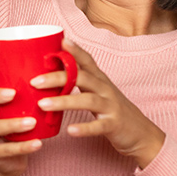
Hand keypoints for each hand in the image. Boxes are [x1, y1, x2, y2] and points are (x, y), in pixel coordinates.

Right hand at [0, 65, 41, 175]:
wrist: (9, 159)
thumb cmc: (15, 122)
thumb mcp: (16, 105)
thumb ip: (27, 87)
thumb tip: (56, 61)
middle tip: (13, 93)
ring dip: (11, 124)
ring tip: (31, 122)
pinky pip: (5, 150)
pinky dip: (23, 147)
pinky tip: (38, 143)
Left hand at [32, 39, 164, 168]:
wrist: (142, 135)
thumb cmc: (113, 111)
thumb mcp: (98, 92)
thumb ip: (80, 82)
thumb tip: (50, 74)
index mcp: (100, 80)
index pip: (87, 61)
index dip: (75, 50)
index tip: (61, 40)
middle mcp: (106, 89)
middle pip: (82, 77)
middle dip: (57, 77)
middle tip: (34, 81)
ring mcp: (112, 106)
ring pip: (88, 100)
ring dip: (64, 101)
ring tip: (42, 104)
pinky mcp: (115, 125)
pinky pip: (99, 126)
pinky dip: (84, 128)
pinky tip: (70, 130)